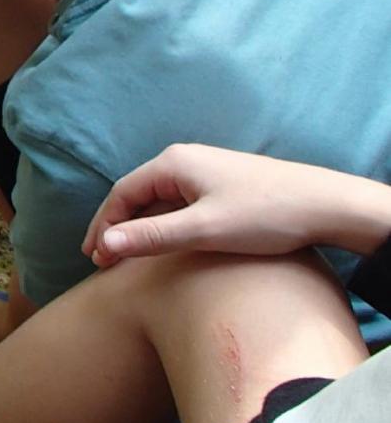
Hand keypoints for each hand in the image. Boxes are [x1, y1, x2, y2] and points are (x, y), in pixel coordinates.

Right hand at [82, 144, 389, 266]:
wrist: (328, 205)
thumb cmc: (267, 215)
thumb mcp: (204, 230)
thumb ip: (151, 237)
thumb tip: (103, 245)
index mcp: (173, 163)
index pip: (121, 194)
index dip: (103, 227)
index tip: (94, 259)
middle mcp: (184, 161)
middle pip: (136, 196)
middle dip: (116, 228)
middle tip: (101, 262)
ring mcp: (203, 171)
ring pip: (157, 201)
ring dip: (138, 228)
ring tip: (126, 259)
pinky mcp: (220, 185)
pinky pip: (177, 204)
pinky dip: (161, 225)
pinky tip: (162, 245)